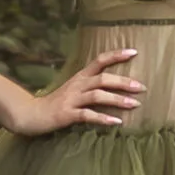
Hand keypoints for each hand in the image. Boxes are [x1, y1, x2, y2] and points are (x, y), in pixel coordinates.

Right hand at [10, 46, 144, 134]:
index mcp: (80, 76)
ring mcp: (72, 99)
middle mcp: (77, 85)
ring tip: (135, 104)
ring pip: (98, 95)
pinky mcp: (67, 114)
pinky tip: (116, 122)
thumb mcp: (74, 89)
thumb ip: (91, 85)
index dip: (116, 55)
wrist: (32, 114)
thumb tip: (116, 85)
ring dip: (118, 100)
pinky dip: (103, 118)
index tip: (134, 52)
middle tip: (142, 87)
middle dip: (124, 82)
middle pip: (103, 78)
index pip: (100, 60)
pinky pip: (88, 115)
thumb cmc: (57, 102)